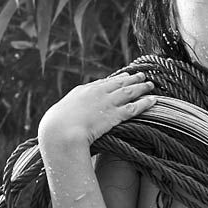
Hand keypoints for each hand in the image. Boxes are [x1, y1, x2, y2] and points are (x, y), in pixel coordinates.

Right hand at [37, 70, 155, 152]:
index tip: (123, 76)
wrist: (61, 131)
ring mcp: (107, 103)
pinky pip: (134, 107)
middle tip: (141, 76)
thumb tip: (59, 122)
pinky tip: (153, 100)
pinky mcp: (115, 115)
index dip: (115, 80)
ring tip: (150, 84)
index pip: (102, 83)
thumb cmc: (55, 128)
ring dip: (141, 87)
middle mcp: (97, 93)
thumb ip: (65, 116)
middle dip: (131, 79)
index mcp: (82, 91)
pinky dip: (145, 103)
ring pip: (129, 92)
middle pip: (118, 83)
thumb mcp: (57, 117)